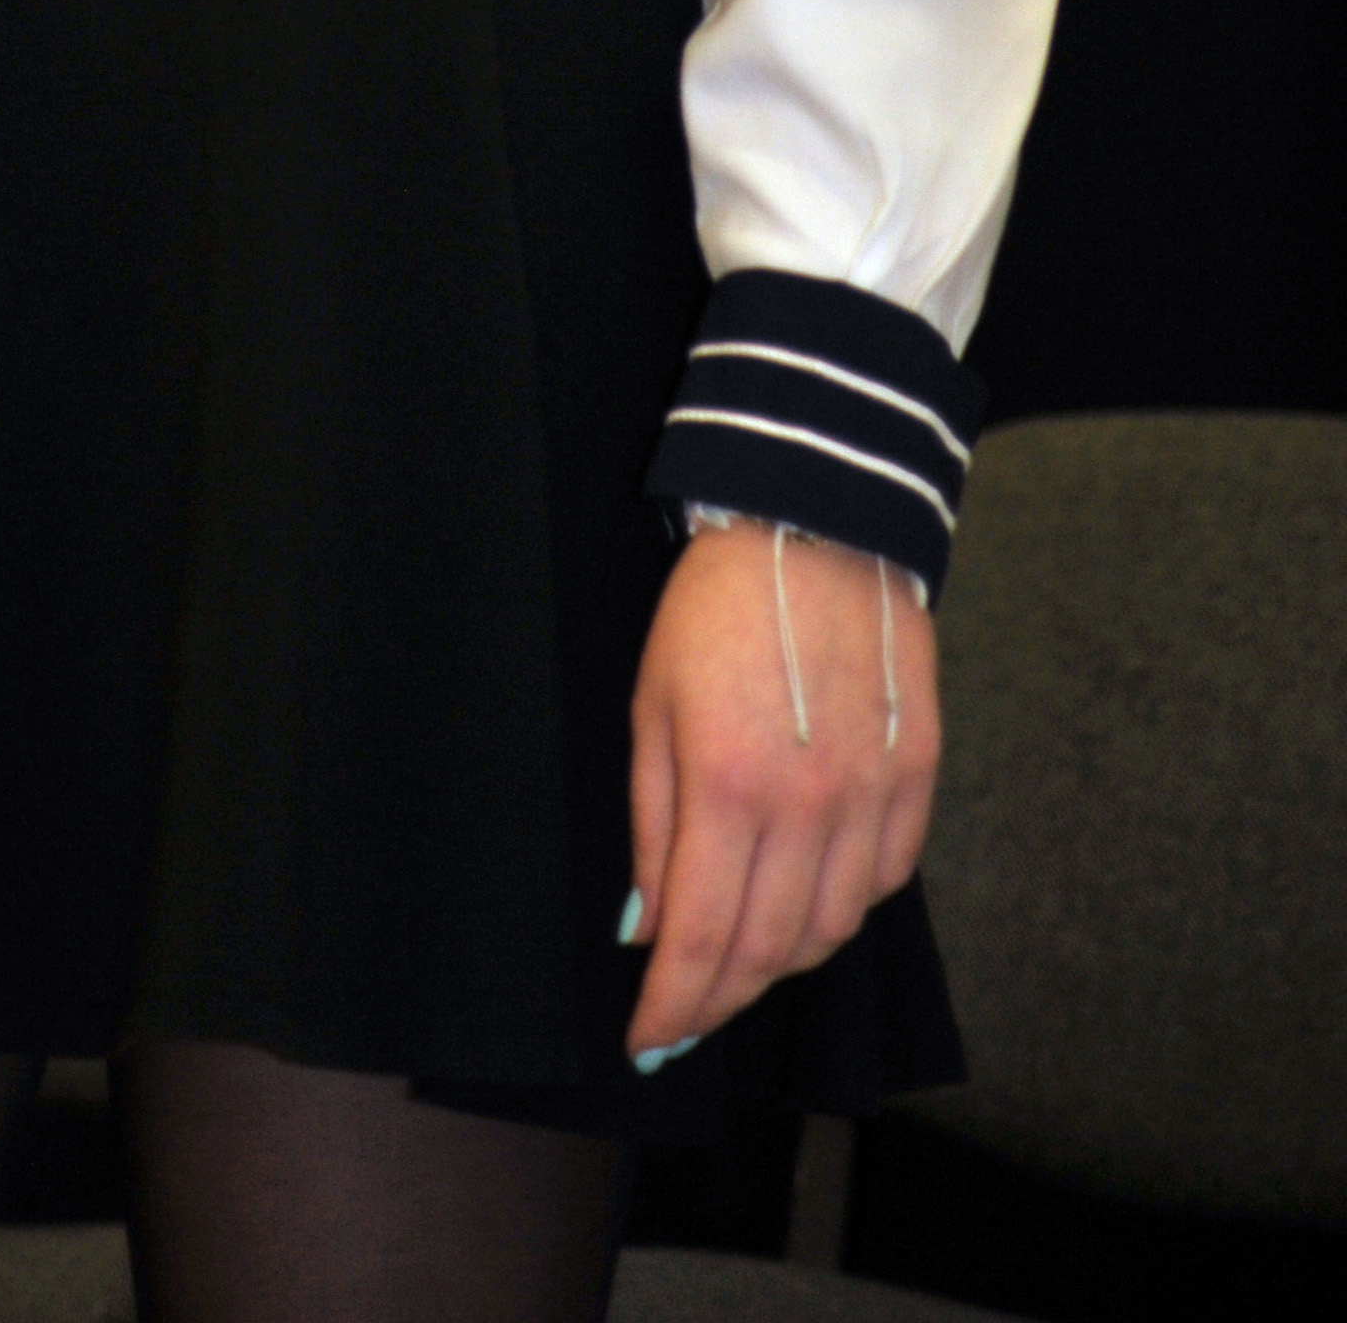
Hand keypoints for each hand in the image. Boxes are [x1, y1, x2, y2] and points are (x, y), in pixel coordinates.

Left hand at [623, 524, 937, 1059]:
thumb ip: (652, 825)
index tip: (647, 1042)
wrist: (816, 524)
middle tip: (688, 1014)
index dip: (673, 1006)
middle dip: (721, 998)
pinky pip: (883, 881)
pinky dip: (843, 909)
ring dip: (781, 959)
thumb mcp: (651, 707)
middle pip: (769, 950)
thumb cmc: (714, 609)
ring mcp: (873, 795)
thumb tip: (647, 927)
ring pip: (832, 929)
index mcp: (729, 786)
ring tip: (740, 957)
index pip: (702, 939)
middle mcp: (810, 806)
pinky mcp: (918, 778)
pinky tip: (808, 898)